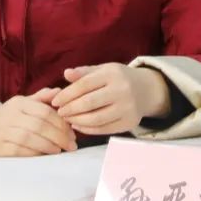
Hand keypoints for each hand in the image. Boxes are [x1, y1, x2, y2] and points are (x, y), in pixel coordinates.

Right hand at [0, 87, 77, 156]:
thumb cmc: (7, 117)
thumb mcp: (22, 103)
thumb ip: (41, 98)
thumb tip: (59, 92)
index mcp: (19, 103)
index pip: (45, 111)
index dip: (61, 123)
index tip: (73, 132)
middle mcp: (11, 115)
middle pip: (40, 125)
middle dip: (59, 136)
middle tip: (71, 145)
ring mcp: (4, 132)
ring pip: (30, 138)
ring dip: (49, 146)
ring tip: (60, 150)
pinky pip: (20, 151)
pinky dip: (35, 154)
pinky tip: (45, 156)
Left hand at [50, 63, 169, 134]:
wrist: (146, 90)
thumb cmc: (117, 78)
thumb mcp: (103, 70)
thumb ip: (83, 73)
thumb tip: (65, 73)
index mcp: (112, 74)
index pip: (84, 85)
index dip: (67, 94)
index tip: (54, 101)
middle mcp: (122, 90)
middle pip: (89, 103)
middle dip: (70, 109)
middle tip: (59, 112)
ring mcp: (127, 108)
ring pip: (96, 119)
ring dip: (77, 121)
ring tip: (67, 119)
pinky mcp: (129, 123)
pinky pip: (104, 129)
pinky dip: (88, 130)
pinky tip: (78, 126)